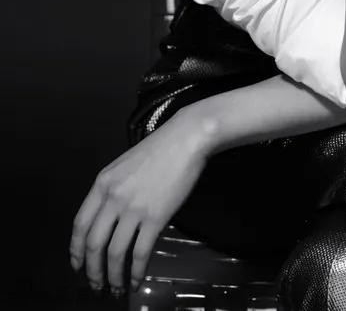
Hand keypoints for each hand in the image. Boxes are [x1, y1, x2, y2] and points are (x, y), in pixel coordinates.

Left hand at [69, 110, 216, 293]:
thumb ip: (113, 189)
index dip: (76, 249)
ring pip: (115, 253)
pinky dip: (136, 272)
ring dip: (113, 276)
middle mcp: (113, 197)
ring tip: (116, 288)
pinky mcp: (155, 217)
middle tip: (96, 285)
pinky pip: (140, 252)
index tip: (77, 265)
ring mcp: (134, 208)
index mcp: (103, 183)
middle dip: (92, 270)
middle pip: (94, 243)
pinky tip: (137, 280)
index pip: (80, 224)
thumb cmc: (160, 149)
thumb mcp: (125, 165)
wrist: (186, 139)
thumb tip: (109, 219)